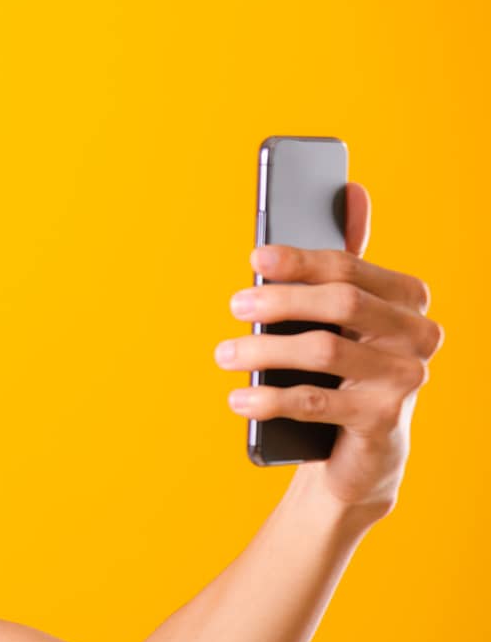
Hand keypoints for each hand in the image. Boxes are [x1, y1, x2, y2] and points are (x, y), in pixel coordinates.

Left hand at [215, 183, 444, 513]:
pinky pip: (317, 403)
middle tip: (234, 306)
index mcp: (407, 297)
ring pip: (325, 352)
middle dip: (281, 301)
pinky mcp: (383, 421)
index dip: (300, 261)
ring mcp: (407, 379)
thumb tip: (351, 188)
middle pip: (342, 303)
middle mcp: (419, 334)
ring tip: (223, 354)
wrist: (358, 453)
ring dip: (264, 351)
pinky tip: (238, 398)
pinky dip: (270, 398)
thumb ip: (343, 260)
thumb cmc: (343, 369)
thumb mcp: (341, 316)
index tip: (255, 259)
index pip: (350, 269)